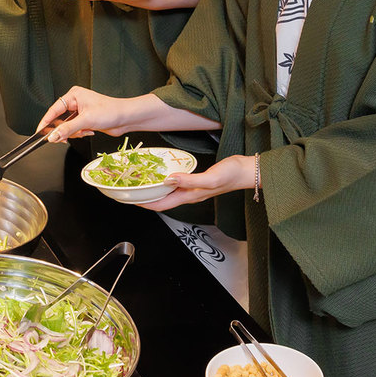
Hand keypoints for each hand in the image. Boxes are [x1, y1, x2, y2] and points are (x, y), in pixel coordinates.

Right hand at [39, 87, 141, 141]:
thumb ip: (67, 129)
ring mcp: (80, 112)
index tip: (39, 132)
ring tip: (84, 132)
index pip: (53, 110)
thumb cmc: (111, 111)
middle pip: (59, 120)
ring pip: (67, 127)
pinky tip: (89, 131)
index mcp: (73, 95)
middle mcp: (75, 102)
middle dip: (64, 130)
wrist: (126, 118)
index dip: (45, 122)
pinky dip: (80, 133)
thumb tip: (52, 136)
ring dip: (74, 133)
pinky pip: (74, 130)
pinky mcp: (85, 120)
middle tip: (64, 138)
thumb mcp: (86, 120)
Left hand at [139, 155, 253, 210]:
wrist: (246, 171)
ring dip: (153, 190)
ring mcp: (192, 189)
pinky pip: (175, 185)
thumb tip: (170, 180)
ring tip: (140, 183)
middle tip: (129, 189)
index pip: (161, 205)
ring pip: (167, 193)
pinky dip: (164, 182)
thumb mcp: (211, 178)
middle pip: (161, 201)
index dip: (144, 204)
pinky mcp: (196, 181)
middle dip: (145, 197)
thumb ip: (191, 180)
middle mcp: (189, 195)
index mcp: (190, 197)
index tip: (129, 199)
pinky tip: (161, 174)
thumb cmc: (232, 175)